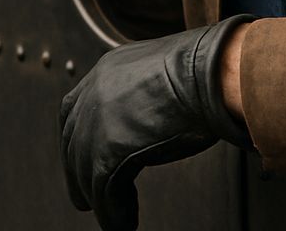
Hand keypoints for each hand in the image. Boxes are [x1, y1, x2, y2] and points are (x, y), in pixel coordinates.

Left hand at [59, 14, 253, 230]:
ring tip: (117, 218)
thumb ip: (143, 92)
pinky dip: (114, 214)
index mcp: (109, 69)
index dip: (78, 139)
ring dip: (101, 200)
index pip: (74, 109)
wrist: (211, 73)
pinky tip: (126, 222)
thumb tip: (144, 120)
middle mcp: (96, 92)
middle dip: (78, 174)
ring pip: (88, 172)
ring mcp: (99, 121)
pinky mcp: (109, 150)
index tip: (81, 158)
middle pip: (75, 143)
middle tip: (86, 198)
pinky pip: (104, 192)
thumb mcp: (161, 72)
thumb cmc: (203, 71)